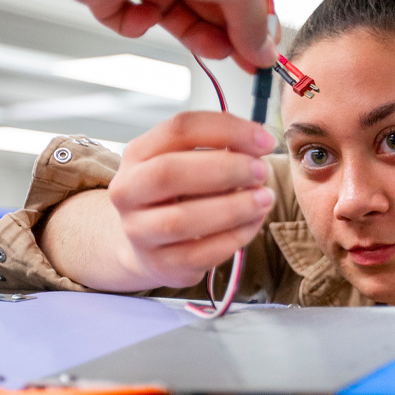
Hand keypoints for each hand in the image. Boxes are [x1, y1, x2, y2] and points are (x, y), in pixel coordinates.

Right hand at [108, 112, 276, 287]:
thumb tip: (261, 143)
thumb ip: (223, 147)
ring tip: (265, 198)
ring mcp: (140, 231)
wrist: (147, 246)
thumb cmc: (178, 194)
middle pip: (169, 172)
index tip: (265, 141)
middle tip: (262, 170)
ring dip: (233, 207)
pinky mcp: (161, 264)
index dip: (228, 130)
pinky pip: (200, 253)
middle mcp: (129, 191)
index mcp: (138, 154)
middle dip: (225, 169)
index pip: (179, 129)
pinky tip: (254, 222)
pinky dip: (234, 237)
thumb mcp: (190, 161)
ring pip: (182, 220)